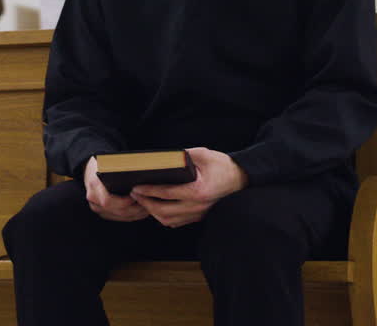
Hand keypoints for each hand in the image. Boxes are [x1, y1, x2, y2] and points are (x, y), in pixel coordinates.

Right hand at [84, 156, 148, 221]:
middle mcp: (93, 198)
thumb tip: (139, 173)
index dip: (124, 202)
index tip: (137, 196)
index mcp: (94, 184)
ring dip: (136, 213)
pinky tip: (142, 210)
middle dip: (135, 209)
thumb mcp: (109, 162)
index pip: (108, 200)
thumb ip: (120, 168)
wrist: (89, 169)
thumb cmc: (104, 163)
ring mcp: (97, 207)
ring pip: (120, 216)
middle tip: (148, 203)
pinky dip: (132, 215)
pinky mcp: (103, 212)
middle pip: (117, 210)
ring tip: (148, 206)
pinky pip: (119, 217)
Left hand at [131, 147, 247, 227]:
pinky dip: (163, 217)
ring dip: (153, 212)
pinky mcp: (199, 216)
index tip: (136, 187)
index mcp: (198, 190)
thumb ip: (182, 156)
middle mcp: (197, 206)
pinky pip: (177, 222)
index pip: (166, 193)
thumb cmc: (222, 165)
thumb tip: (162, 159)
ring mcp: (199, 213)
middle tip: (135, 194)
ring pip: (169, 220)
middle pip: (164, 211)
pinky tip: (156, 207)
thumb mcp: (202, 154)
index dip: (148, 191)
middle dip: (146, 204)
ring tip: (143, 201)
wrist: (241, 178)